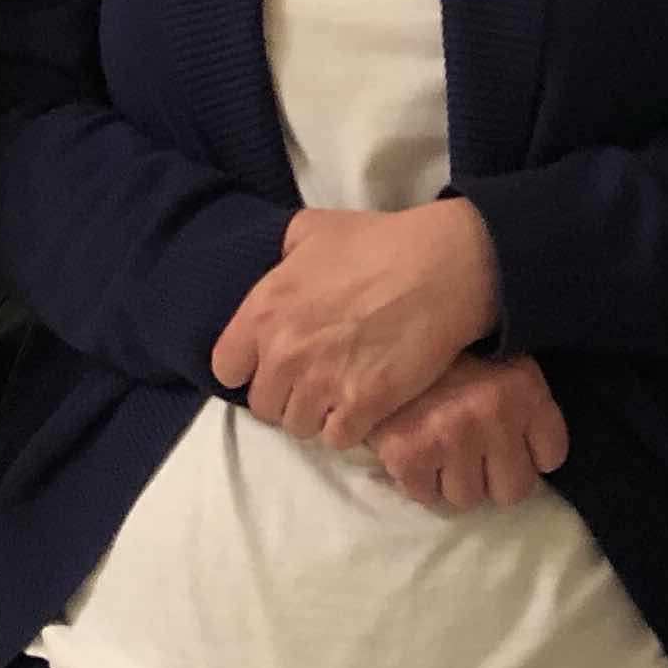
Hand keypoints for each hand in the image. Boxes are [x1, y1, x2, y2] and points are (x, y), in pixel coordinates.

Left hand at [209, 198, 501, 449]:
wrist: (441, 266)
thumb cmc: (379, 242)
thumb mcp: (314, 229)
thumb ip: (282, 252)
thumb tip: (276, 266)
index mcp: (264, 310)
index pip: (226, 368)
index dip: (249, 368)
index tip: (272, 363)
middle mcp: (285, 353)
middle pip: (265, 405)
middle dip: (287, 394)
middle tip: (317, 377)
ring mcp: (322, 383)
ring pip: (300, 426)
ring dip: (319, 413)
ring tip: (343, 390)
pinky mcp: (361, 405)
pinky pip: (338, 438)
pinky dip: (350, 426)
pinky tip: (366, 402)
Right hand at [364, 353, 569, 509]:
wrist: (377, 339)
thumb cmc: (447, 351)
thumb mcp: (500, 359)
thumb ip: (522, 402)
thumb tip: (536, 456)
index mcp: (522, 387)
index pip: (552, 455)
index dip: (531, 452)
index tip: (513, 441)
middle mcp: (492, 414)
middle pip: (515, 490)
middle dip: (496, 476)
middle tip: (476, 453)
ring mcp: (450, 437)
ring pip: (468, 498)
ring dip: (455, 479)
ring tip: (442, 446)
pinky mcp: (408, 455)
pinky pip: (426, 496)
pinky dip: (420, 479)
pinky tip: (416, 447)